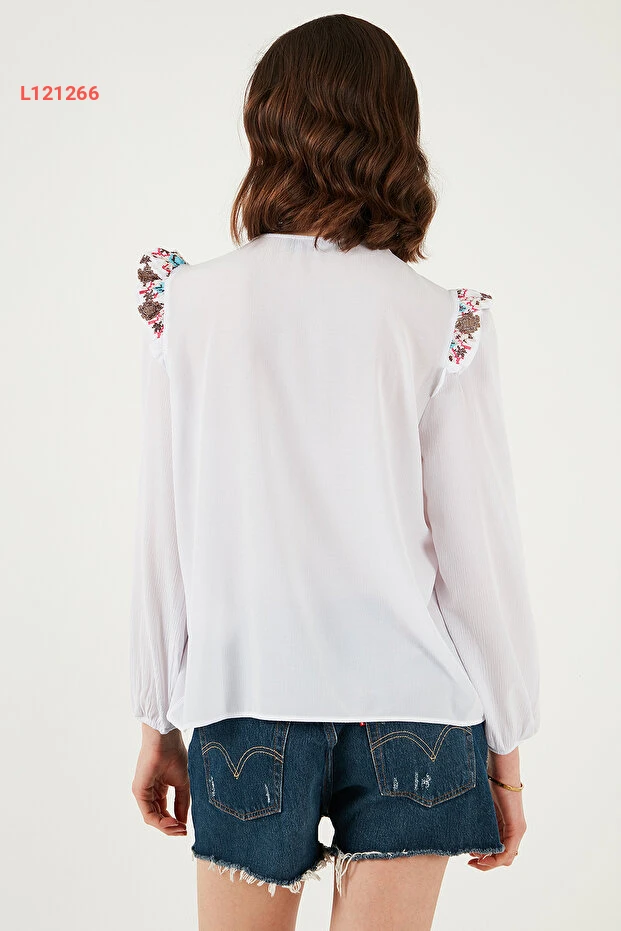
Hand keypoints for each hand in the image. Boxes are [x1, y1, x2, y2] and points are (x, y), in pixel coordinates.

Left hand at [132, 725, 189, 835]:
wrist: (167, 740)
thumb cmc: (174, 754)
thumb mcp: (182, 783)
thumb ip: (182, 802)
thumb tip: (183, 822)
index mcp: (158, 788)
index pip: (163, 811)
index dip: (174, 822)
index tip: (186, 829)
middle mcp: (148, 792)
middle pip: (157, 817)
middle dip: (170, 828)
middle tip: (183, 832)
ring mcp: (142, 792)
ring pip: (152, 818)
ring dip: (166, 827)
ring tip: (179, 828)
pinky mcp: (139, 791)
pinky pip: (148, 813)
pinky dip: (160, 821)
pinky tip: (172, 822)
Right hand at [468, 747, 525, 869]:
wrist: (499, 770)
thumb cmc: (487, 782)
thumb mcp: (481, 808)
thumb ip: (478, 821)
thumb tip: (463, 831)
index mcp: (506, 826)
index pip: (498, 851)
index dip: (484, 858)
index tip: (468, 855)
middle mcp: (514, 831)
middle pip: (502, 858)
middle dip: (485, 862)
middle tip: (469, 860)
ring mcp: (517, 830)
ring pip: (505, 858)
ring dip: (488, 862)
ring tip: (473, 859)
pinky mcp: (516, 828)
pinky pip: (507, 853)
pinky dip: (495, 859)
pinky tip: (482, 858)